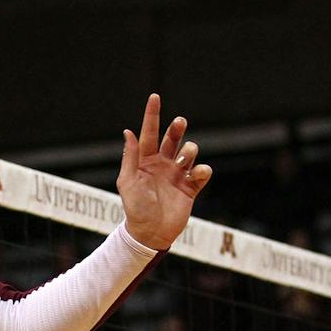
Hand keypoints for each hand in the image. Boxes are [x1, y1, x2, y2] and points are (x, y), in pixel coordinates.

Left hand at [117, 93, 211, 251]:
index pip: (148, 134)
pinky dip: (202, 169)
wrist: (150, 233)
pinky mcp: (190, 187)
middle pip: (172, 138)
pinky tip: (197, 173)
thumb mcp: (128, 182)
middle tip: (179, 122)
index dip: (152, 116)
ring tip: (184, 160)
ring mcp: (177, 175)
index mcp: (144, 161)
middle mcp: (162, 164)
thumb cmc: (134, 208)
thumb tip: (127, 132)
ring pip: (190, 151)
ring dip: (190, 150)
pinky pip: (202, 172)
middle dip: (177, 128)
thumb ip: (130, 157)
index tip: (154, 97)